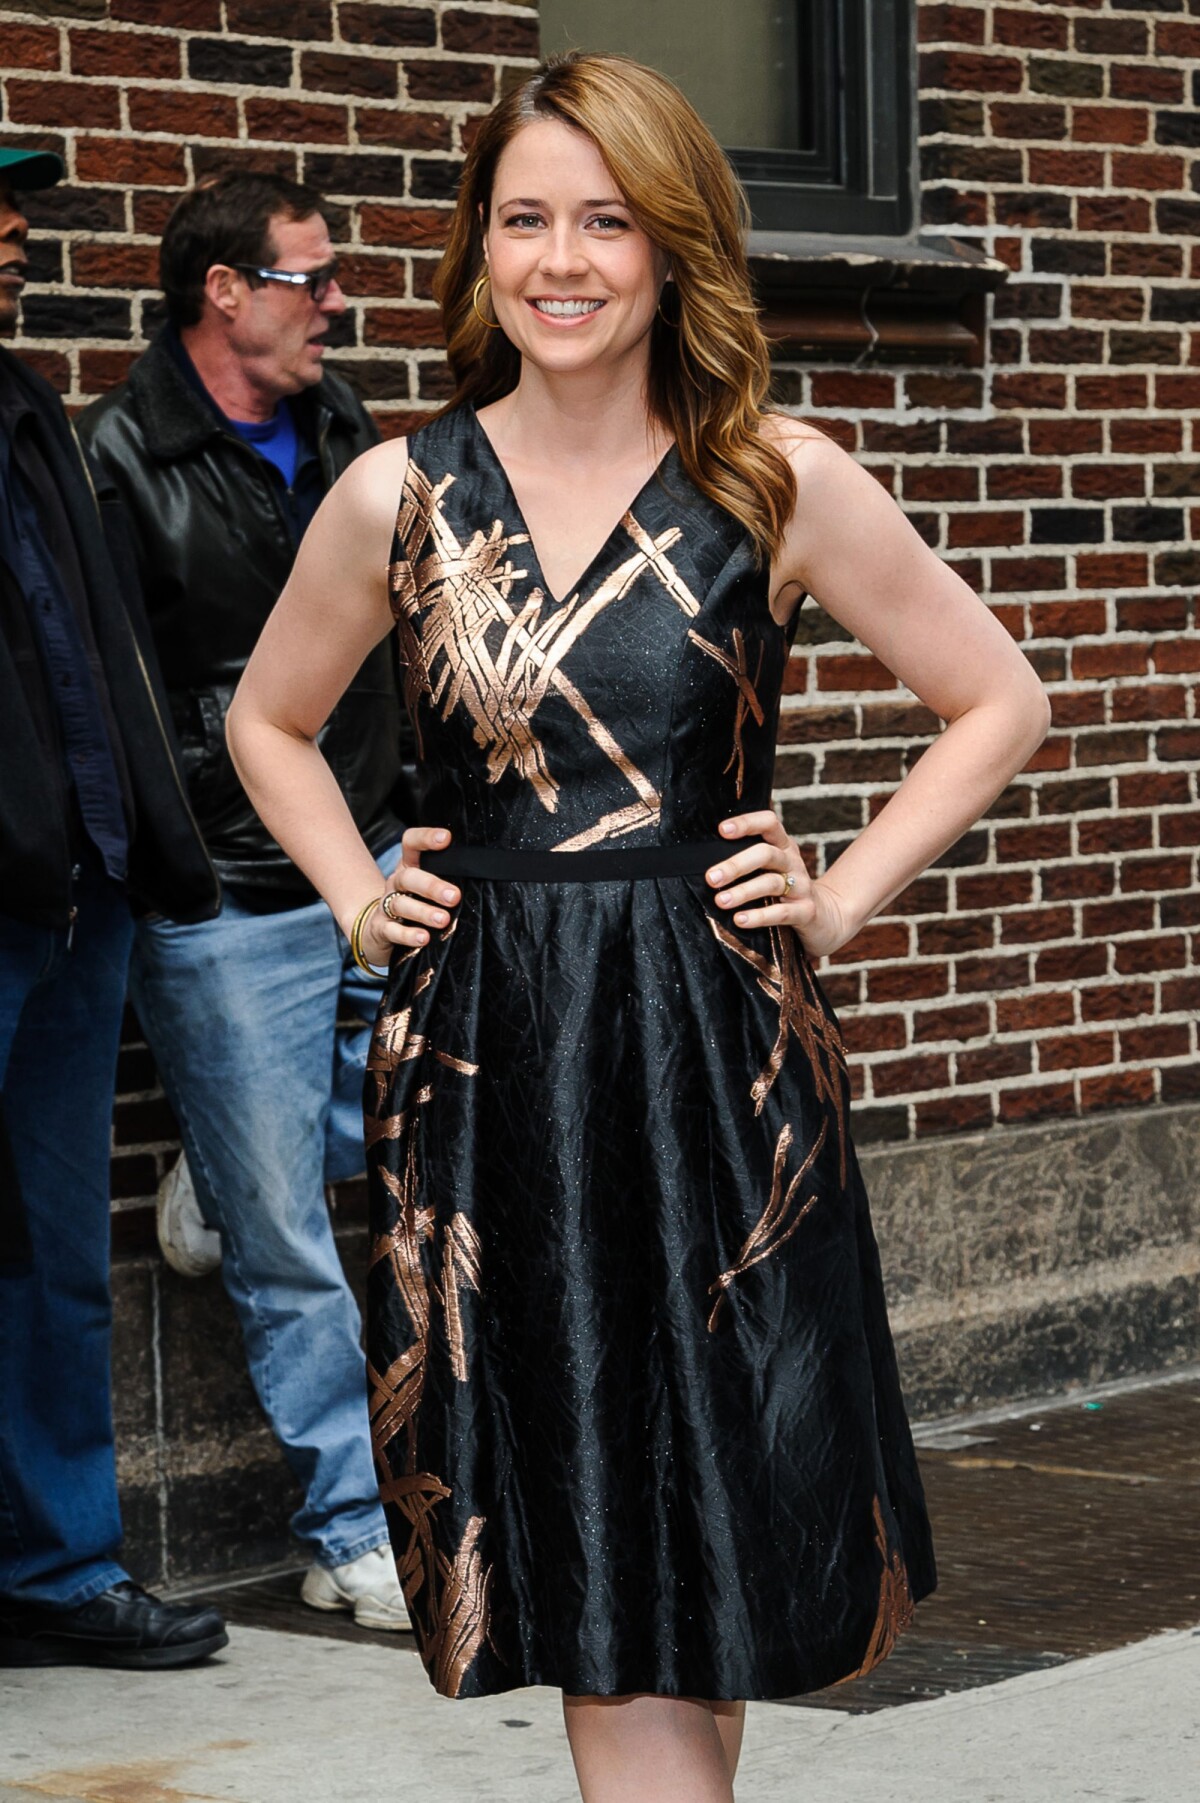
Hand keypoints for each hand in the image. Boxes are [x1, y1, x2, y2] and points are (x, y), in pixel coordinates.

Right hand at [360, 825, 459, 962]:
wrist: (378, 929)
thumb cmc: (415, 903)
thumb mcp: (428, 886)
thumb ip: (449, 878)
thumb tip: (485, 877)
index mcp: (409, 866)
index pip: (411, 843)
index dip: (425, 838)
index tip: (446, 838)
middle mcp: (396, 882)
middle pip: (409, 877)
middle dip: (432, 886)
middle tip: (454, 896)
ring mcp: (386, 905)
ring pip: (400, 904)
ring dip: (423, 912)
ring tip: (443, 920)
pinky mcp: (381, 928)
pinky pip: (392, 931)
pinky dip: (408, 935)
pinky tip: (423, 938)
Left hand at [707, 809, 849, 958]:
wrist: (827, 918)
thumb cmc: (786, 892)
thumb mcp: (771, 871)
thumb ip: (747, 863)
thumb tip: (700, 862)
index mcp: (783, 847)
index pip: (769, 823)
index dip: (747, 823)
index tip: (722, 830)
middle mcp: (792, 862)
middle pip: (766, 854)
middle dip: (736, 865)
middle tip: (711, 878)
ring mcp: (802, 886)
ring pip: (771, 883)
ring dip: (743, 891)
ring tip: (721, 901)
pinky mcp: (806, 912)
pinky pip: (781, 913)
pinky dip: (759, 916)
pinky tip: (740, 920)